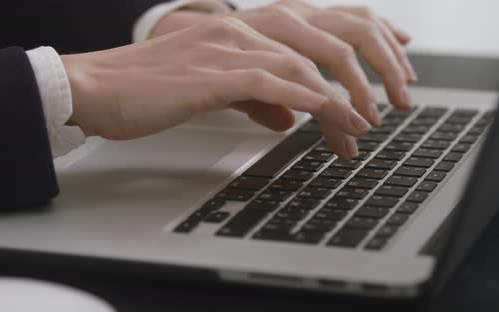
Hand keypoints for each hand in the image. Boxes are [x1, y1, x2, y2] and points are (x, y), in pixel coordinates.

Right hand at [62, 17, 371, 157]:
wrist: (97, 88)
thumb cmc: (153, 87)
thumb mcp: (217, 90)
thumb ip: (259, 99)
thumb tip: (292, 117)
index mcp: (248, 26)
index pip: (323, 19)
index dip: (368, 30)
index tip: (402, 51)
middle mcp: (244, 26)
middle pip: (327, 33)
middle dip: (372, 66)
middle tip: (398, 99)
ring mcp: (228, 46)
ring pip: (304, 64)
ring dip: (341, 97)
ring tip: (363, 126)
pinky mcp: (211, 73)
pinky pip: (268, 81)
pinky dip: (304, 97)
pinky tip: (328, 112)